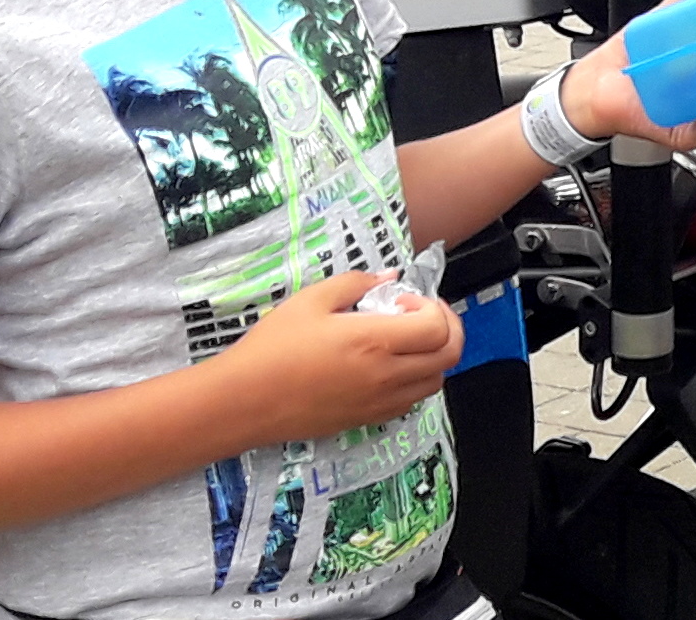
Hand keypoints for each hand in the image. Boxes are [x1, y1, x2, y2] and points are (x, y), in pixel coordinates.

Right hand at [217, 269, 461, 438]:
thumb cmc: (273, 347)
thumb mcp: (310, 300)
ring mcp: (380, 403)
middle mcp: (386, 376)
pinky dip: (415, 380)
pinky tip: (387, 365)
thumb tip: (389, 276)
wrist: (245, 400)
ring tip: (405, 339)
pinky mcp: (368, 419)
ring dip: (433, 356)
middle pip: (449, 356)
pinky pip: (412, 401)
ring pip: (436, 381)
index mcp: (375, 342)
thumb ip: (356, 283)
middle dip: (447, 328)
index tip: (403, 298)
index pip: (438, 327)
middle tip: (420, 313)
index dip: (433, 307)